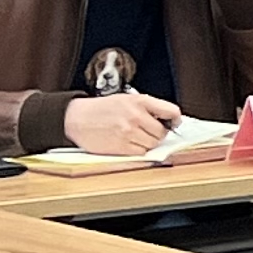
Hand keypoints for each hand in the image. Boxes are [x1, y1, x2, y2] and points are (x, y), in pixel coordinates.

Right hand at [61, 89, 181, 154]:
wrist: (77, 118)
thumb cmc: (102, 109)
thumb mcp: (127, 99)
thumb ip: (149, 107)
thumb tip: (169, 120)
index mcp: (140, 101)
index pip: (172, 111)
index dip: (176, 119)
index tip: (174, 123)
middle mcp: (135, 116)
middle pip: (162, 132)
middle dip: (159, 133)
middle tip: (149, 131)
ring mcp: (128, 132)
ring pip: (153, 144)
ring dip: (149, 143)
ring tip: (137, 136)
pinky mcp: (120, 146)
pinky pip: (141, 153)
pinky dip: (138, 150)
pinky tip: (130, 143)